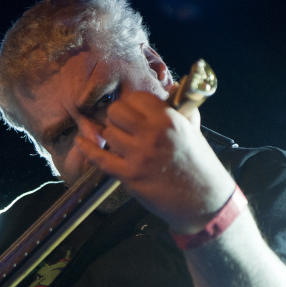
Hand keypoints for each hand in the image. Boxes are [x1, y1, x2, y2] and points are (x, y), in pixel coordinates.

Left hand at [74, 90, 234, 232]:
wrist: (203, 200)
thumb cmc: (198, 163)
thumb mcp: (193, 129)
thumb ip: (179, 107)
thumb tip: (170, 86)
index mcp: (169, 120)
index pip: (136, 98)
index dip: (132, 103)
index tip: (133, 111)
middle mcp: (153, 135)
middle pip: (116, 112)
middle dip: (117, 117)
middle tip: (123, 126)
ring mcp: (139, 156)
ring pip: (108, 134)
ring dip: (111, 137)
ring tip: (122, 142)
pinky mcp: (130, 176)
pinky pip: (99, 158)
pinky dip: (88, 149)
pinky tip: (81, 142)